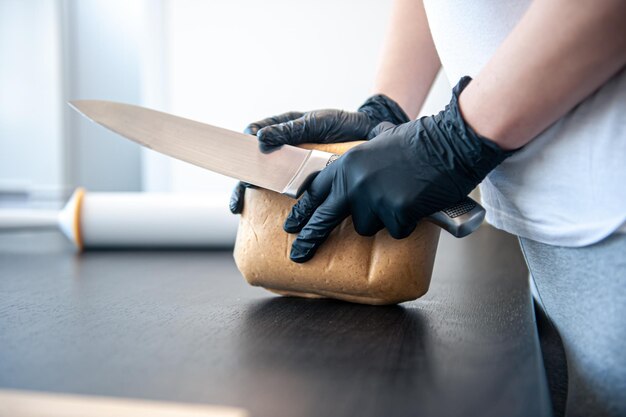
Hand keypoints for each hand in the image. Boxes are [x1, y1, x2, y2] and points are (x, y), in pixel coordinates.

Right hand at [229, 94, 409, 213]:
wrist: (371, 135)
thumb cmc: (342, 124)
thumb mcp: (316, 122)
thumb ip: (290, 129)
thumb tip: (260, 139)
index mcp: (283, 129)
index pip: (254, 137)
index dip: (243, 148)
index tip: (239, 158)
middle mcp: (285, 149)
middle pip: (256, 165)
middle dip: (242, 182)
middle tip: (235, 200)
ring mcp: (295, 167)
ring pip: (269, 181)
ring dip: (254, 196)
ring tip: (242, 208)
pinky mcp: (308, 182)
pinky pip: (289, 193)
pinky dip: (278, 205)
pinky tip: (272, 216)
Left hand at [283, 77, 513, 262]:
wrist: (450, 142)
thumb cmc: (418, 141)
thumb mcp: (376, 144)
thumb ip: (359, 165)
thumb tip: (348, 186)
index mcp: (347, 164)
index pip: (315, 193)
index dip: (303, 211)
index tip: (291, 226)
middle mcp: (354, 182)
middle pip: (324, 218)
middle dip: (309, 238)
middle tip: (297, 255)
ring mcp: (374, 198)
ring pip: (367, 227)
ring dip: (381, 219)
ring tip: (400, 197)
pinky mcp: (397, 212)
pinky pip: (396, 230)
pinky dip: (406, 222)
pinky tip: (416, 204)